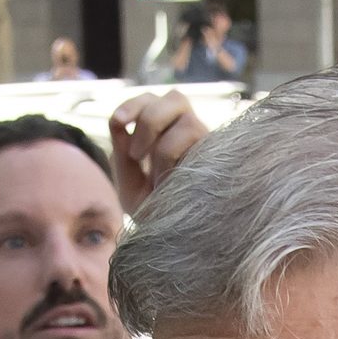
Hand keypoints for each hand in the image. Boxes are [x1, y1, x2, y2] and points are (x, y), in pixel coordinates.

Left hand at [110, 91, 209, 214]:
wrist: (175, 240)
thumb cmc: (154, 212)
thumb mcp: (129, 182)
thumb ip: (121, 152)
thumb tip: (119, 122)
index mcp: (167, 133)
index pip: (154, 100)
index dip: (135, 103)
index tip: (118, 123)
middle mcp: (190, 133)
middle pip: (175, 98)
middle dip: (149, 119)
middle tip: (136, 155)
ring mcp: (207, 145)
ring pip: (187, 119)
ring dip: (162, 148)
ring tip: (156, 178)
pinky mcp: (218, 158)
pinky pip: (196, 142)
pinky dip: (173, 160)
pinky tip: (170, 183)